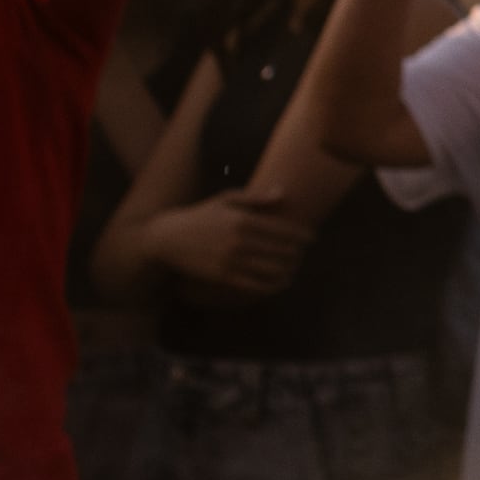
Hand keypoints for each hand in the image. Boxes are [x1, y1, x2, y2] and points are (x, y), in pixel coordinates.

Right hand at [151, 193, 317, 298]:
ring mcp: (232, 260)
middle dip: (297, 255)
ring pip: (272, 271)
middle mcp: (240, 241)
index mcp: (243, 219)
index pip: (283, 230)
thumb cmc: (201, 215)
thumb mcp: (226, 199)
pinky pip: (256, 286)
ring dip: (288, 272)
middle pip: (282, 252)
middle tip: (302, 255)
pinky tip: (280, 283)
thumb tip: (283, 193)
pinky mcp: (224, 277)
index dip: (302, 236)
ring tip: (293, 270)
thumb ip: (256, 198)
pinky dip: (272, 286)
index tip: (311, 238)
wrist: (169, 237)